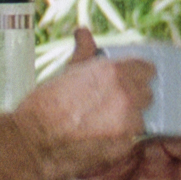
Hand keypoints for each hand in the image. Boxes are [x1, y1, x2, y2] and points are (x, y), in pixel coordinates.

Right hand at [10, 29, 154, 172]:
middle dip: (134, 98)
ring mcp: (127, 122)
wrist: (33, 142)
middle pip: (147, 94)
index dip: (138, 75)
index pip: (147, 69)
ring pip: (141, 119)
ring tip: (104, 125)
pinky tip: (101, 139)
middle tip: (112, 105)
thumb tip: (83, 32)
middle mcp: (125, 95)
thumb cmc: (45, 106)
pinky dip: (121, 140)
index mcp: (114, 71)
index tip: (130, 81)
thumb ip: (84, 52)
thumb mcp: (67, 72)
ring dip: (128, 121)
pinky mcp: (125, 146)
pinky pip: (132, 139)